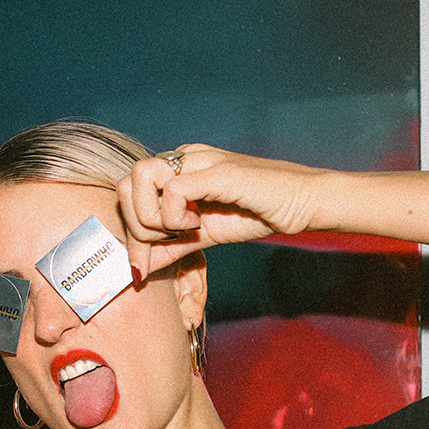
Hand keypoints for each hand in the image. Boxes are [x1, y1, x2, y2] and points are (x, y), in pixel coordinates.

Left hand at [117, 144, 327, 279]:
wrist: (301, 205)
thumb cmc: (255, 215)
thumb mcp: (201, 237)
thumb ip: (169, 248)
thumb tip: (138, 269)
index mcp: (177, 170)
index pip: (129, 190)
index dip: (130, 227)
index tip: (146, 257)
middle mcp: (183, 159)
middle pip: (126, 181)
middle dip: (137, 222)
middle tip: (166, 240)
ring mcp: (199, 160)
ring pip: (141, 176)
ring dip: (153, 215)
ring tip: (183, 230)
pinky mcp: (217, 170)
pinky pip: (174, 190)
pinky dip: (176, 216)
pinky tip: (199, 224)